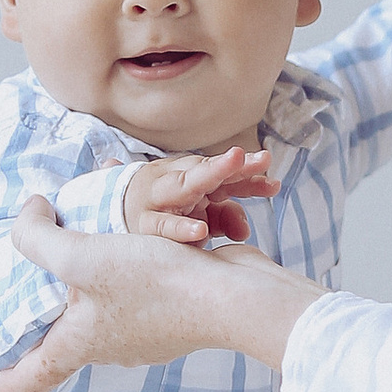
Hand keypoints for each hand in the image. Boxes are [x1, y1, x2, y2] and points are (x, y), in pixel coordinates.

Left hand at [0, 200, 318, 391]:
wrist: (234, 296)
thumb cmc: (157, 283)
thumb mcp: (84, 255)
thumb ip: (41, 236)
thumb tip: (28, 212)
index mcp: (80, 343)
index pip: (29, 379)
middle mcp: (110, 347)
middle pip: (64, 346)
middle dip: (40, 333)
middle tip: (19, 312)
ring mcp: (145, 334)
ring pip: (101, 317)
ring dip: (84, 295)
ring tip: (74, 263)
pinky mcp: (174, 315)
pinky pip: (135, 297)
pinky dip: (121, 276)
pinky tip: (126, 247)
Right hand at [120, 143, 277, 244]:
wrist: (118, 213)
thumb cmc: (168, 212)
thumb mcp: (202, 215)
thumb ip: (226, 218)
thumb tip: (245, 230)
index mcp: (196, 178)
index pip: (227, 175)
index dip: (250, 174)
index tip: (274, 181)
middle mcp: (179, 181)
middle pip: (208, 170)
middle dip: (231, 164)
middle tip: (257, 159)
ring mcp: (161, 199)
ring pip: (186, 185)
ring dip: (210, 174)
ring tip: (236, 164)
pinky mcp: (147, 223)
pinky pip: (165, 225)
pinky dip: (182, 228)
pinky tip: (201, 232)